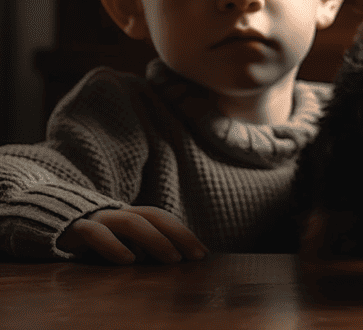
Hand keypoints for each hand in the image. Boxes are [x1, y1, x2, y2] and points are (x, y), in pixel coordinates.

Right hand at [57, 206, 208, 264]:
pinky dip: (114, 246)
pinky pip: (95, 233)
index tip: (203, 254)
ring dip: (155, 240)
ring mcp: (97, 219)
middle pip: (154, 216)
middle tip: (194, 257)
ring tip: (171, 259)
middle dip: (178, 235)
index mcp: (131, 216)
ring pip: (130, 222)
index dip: (184, 233)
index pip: (163, 219)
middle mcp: (118, 213)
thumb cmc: (91, 240)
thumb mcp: (119, 244)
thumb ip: (141, 248)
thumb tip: (174, 262)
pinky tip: (128, 260)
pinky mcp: (75, 229)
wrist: (46, 224)